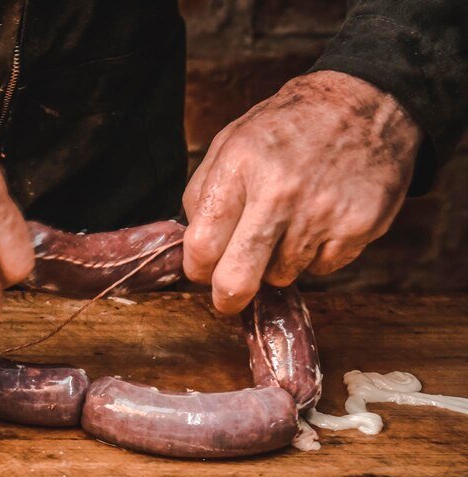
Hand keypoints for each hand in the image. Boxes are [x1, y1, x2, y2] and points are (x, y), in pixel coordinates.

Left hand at [182, 70, 421, 313]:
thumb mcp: (231, 142)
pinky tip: (321, 221)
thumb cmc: (287, 128)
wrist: (365, 102)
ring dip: (277, 262)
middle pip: (237, 278)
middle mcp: (280, 191)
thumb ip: (203, 194)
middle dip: (227, 296)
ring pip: (280, 276)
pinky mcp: (359, 226)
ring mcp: (322, 212)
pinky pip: (321, 269)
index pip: (202, 245)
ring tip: (289, 223)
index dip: (197, 269)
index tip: (201, 271)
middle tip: (229, 295)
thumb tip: (190, 250)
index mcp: (240, 166)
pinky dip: (316, 255)